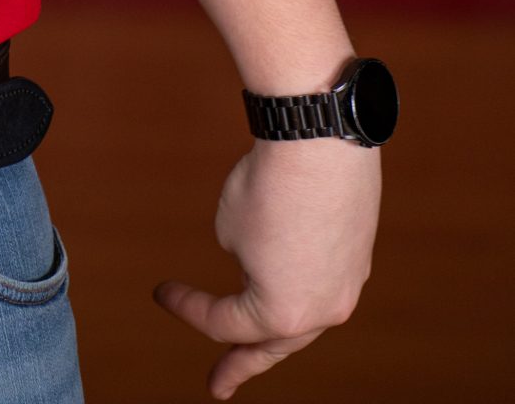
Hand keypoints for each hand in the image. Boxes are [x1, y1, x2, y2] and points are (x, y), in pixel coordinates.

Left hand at [156, 136, 380, 396]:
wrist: (320, 139)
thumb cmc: (268, 186)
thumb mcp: (229, 228)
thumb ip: (238, 256)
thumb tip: (257, 259)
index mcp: (282, 315)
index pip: (223, 323)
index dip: (187, 307)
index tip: (160, 291)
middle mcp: (323, 311)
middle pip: (274, 345)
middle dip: (243, 363)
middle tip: (218, 385)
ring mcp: (348, 284)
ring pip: (305, 317)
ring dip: (276, 324)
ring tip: (256, 339)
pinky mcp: (359, 252)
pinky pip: (324, 280)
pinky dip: (301, 285)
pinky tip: (291, 280)